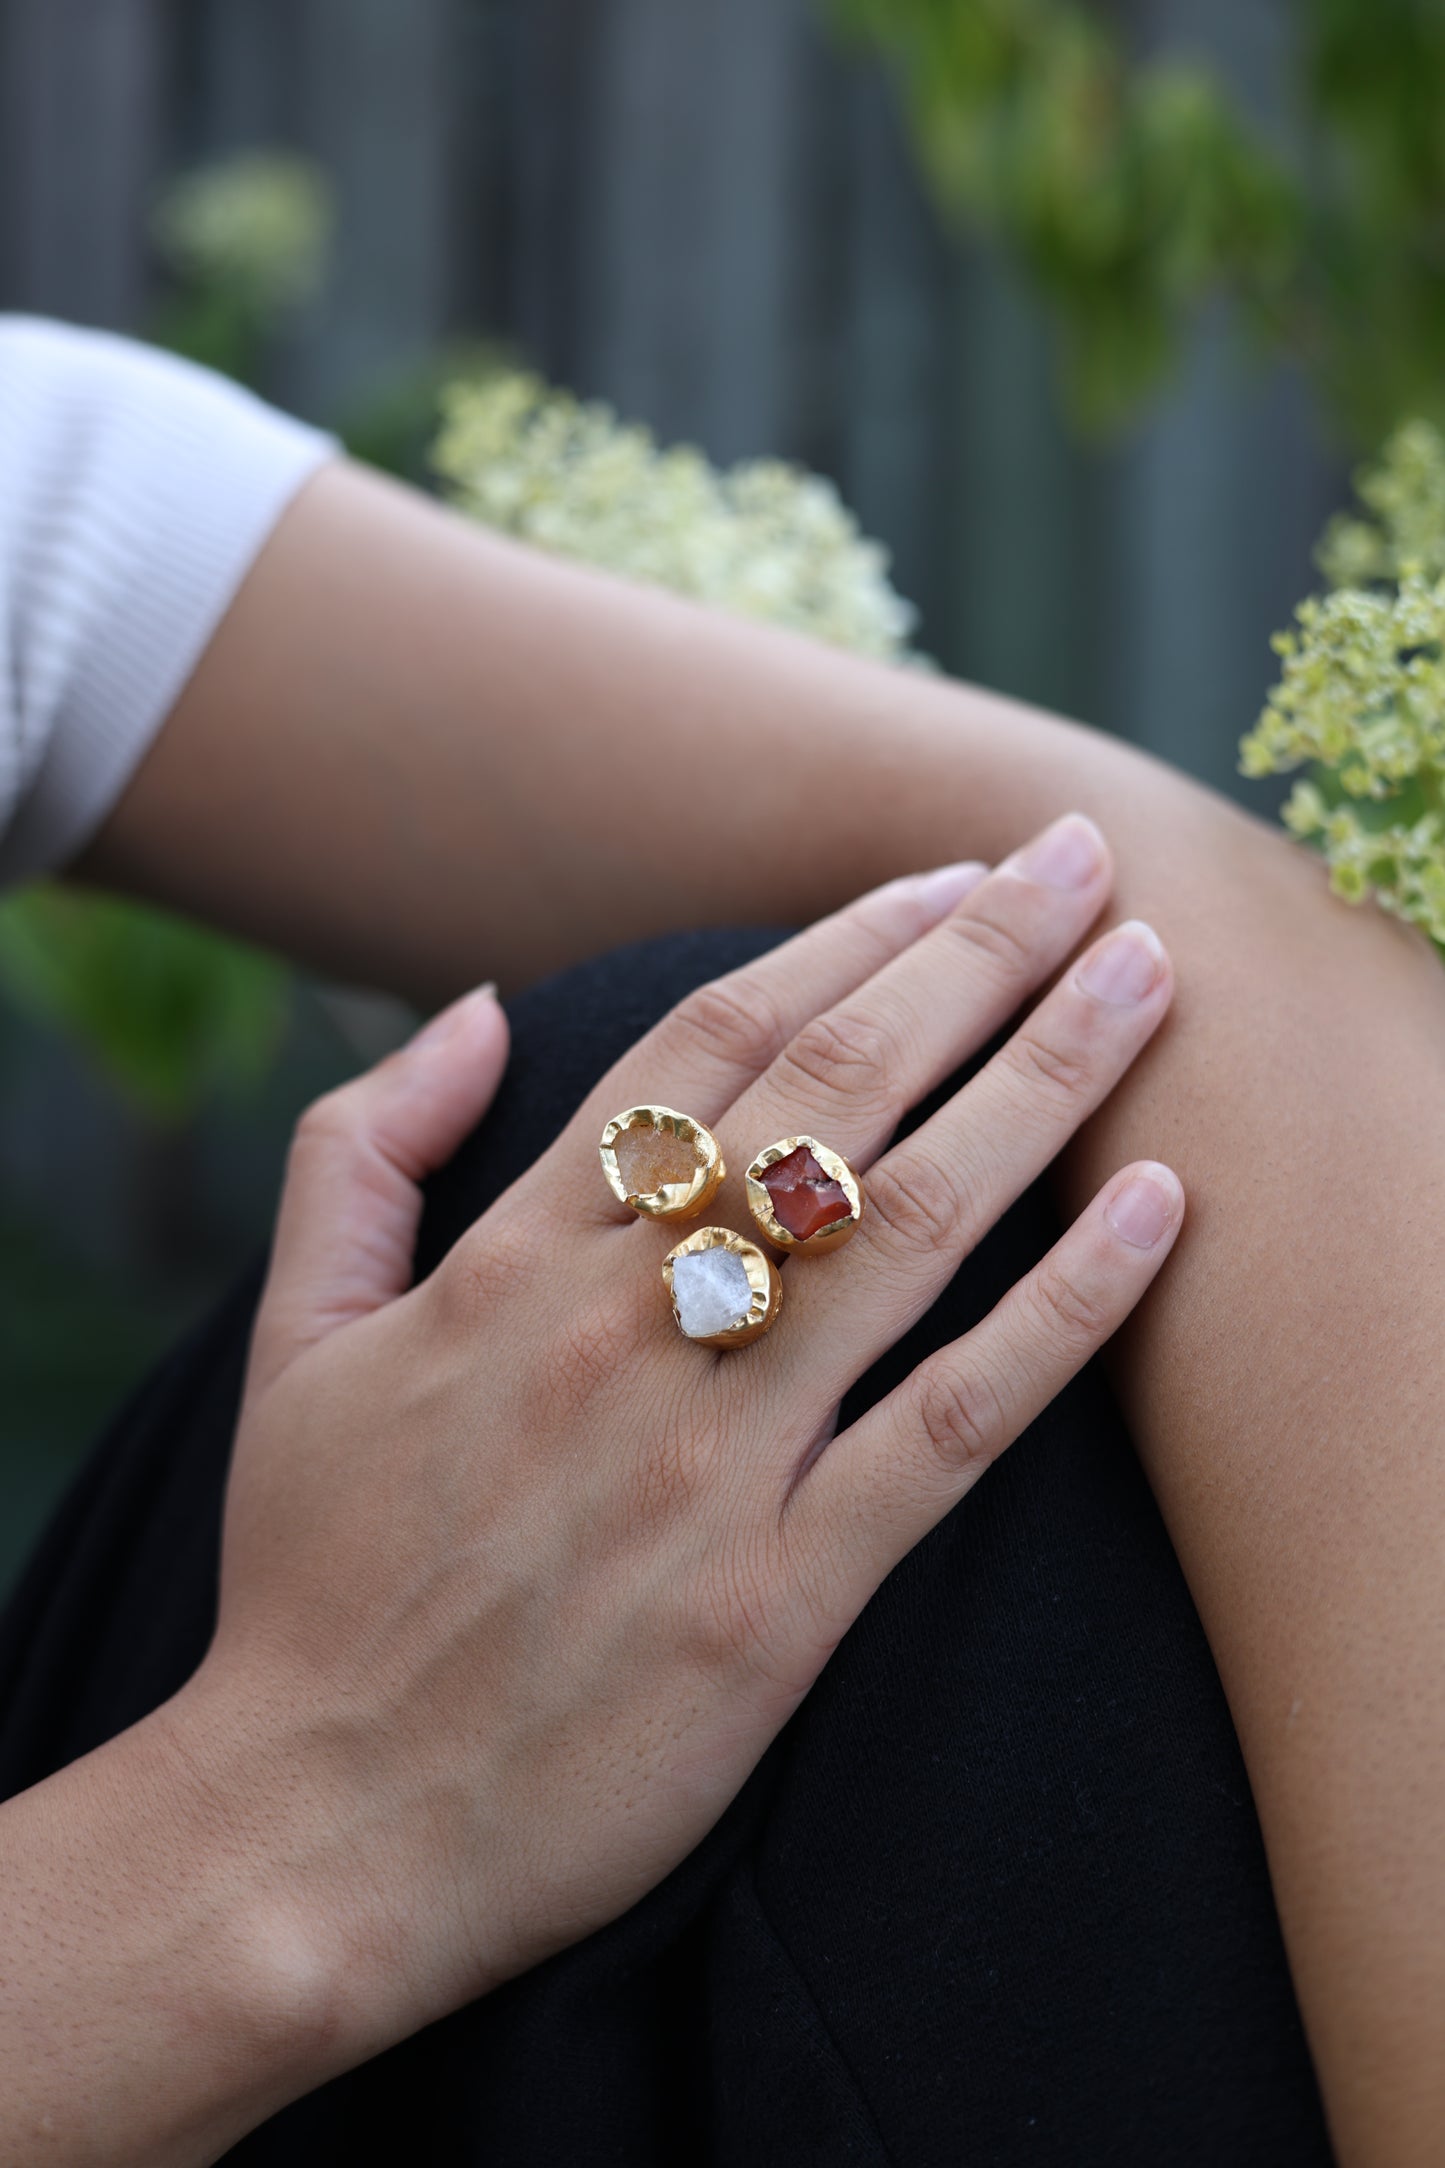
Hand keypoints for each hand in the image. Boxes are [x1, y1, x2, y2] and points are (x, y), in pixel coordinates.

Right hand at [175, 811, 1181, 2076]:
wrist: (322, 1827)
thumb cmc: (311, 1579)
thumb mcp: (291, 1336)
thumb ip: (362, 1145)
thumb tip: (489, 1007)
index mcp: (511, 1261)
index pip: (712, 1043)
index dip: (846, 939)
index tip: (945, 876)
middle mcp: (626, 1331)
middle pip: (833, 1092)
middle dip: (973, 955)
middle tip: (1078, 859)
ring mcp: (714, 1460)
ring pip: (912, 1224)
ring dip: (1044, 1080)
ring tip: (1145, 980)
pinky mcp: (783, 1595)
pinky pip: (952, 1425)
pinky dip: (1062, 1311)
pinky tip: (1154, 1212)